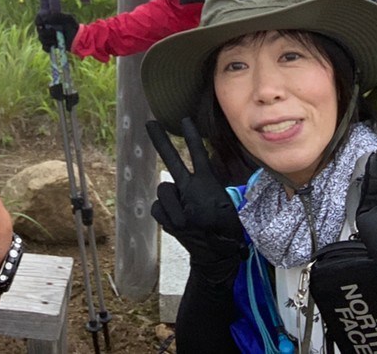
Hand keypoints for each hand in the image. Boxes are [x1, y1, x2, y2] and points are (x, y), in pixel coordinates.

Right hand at [35, 11, 79, 52]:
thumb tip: (45, 20)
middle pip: (39, 29)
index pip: (38, 18)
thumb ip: (57, 16)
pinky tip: (55, 45)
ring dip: (49, 39)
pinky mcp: (49, 45)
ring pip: (41, 38)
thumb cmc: (73, 26)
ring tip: (57, 39)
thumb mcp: (68, 18)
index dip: (38, 20)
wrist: (78, 38)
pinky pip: (44, 47)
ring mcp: (47, 36)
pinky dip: (49, 47)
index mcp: (49, 19)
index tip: (43, 22)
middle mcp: (46, 27)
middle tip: (56, 31)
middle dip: (47, 31)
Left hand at [145, 117, 246, 281]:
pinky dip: (165, 209)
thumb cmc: (226, 227)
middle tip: (150, 123)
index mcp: (209, 187)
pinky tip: (177, 216)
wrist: (217, 257)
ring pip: (164, 188)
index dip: (191, 136)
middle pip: (173, 162)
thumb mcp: (226, 201)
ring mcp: (178, 208)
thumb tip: (194, 172)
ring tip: (186, 207)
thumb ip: (209, 183)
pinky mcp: (168, 221)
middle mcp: (191, 195)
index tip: (185, 119)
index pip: (199, 155)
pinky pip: (158, 206)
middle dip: (161, 141)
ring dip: (172, 195)